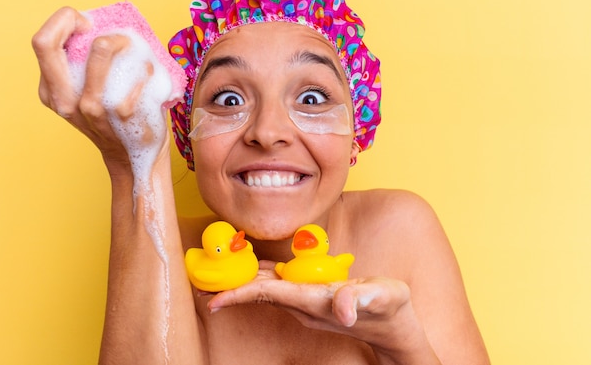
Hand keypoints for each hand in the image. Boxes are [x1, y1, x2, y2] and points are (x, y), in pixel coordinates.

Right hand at [32, 7, 170, 170]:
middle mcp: (64, 101)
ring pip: (100, 49)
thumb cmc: (114, 120)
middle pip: (49, 43)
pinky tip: (150, 72)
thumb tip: (103, 25)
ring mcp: (92, 109)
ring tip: (134, 47)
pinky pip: (136, 72)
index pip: (42, 42)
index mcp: (51, 92)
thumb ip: (84, 67)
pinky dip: (147, 66)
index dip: (64, 22)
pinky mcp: (122, 116)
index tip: (88, 24)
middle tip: (101, 27)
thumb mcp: (87, 95)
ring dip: (122, 39)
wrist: (133, 160)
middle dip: (75, 21)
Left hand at [207, 261, 434, 359]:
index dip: (240, 293)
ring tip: (213, 271)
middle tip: (198, 277)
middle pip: (258, 292)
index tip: (212, 297)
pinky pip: (277, 285)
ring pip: (265, 288)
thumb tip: (343, 307)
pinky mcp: (310, 297)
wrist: (395, 327)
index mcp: (314, 299)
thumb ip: (363, 298)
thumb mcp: (385, 298)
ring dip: (240, 280)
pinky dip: (260, 276)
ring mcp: (305, 302)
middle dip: (229, 286)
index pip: (268, 293)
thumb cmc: (390, 309)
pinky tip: (250, 266)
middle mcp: (303, 303)